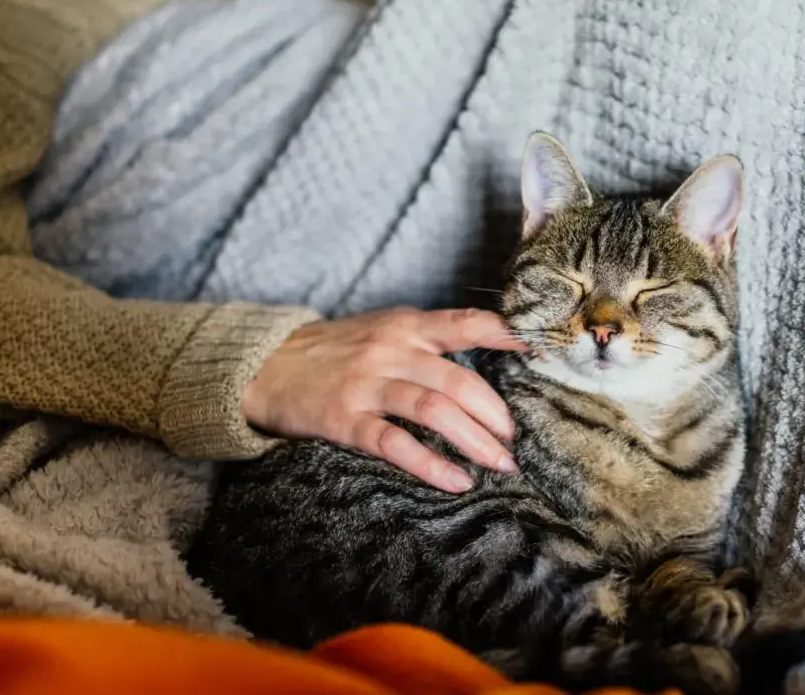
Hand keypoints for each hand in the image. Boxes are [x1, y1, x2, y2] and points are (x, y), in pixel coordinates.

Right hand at [242, 307, 524, 492]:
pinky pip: (395, 444)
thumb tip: (487, 354)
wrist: (264, 364)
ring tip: (500, 464)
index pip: (467, 323)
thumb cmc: (334, 350)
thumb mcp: (382, 329)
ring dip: (475, 441)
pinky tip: (455, 481)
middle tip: (515, 441)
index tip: (540, 351)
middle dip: (496, 415)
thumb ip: (427, 340)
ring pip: (435, 410)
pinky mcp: (344, 420)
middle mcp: (390, 350)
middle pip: (460, 381)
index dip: (507, 335)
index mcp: (405, 326)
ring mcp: (367, 385)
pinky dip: (430, 464)